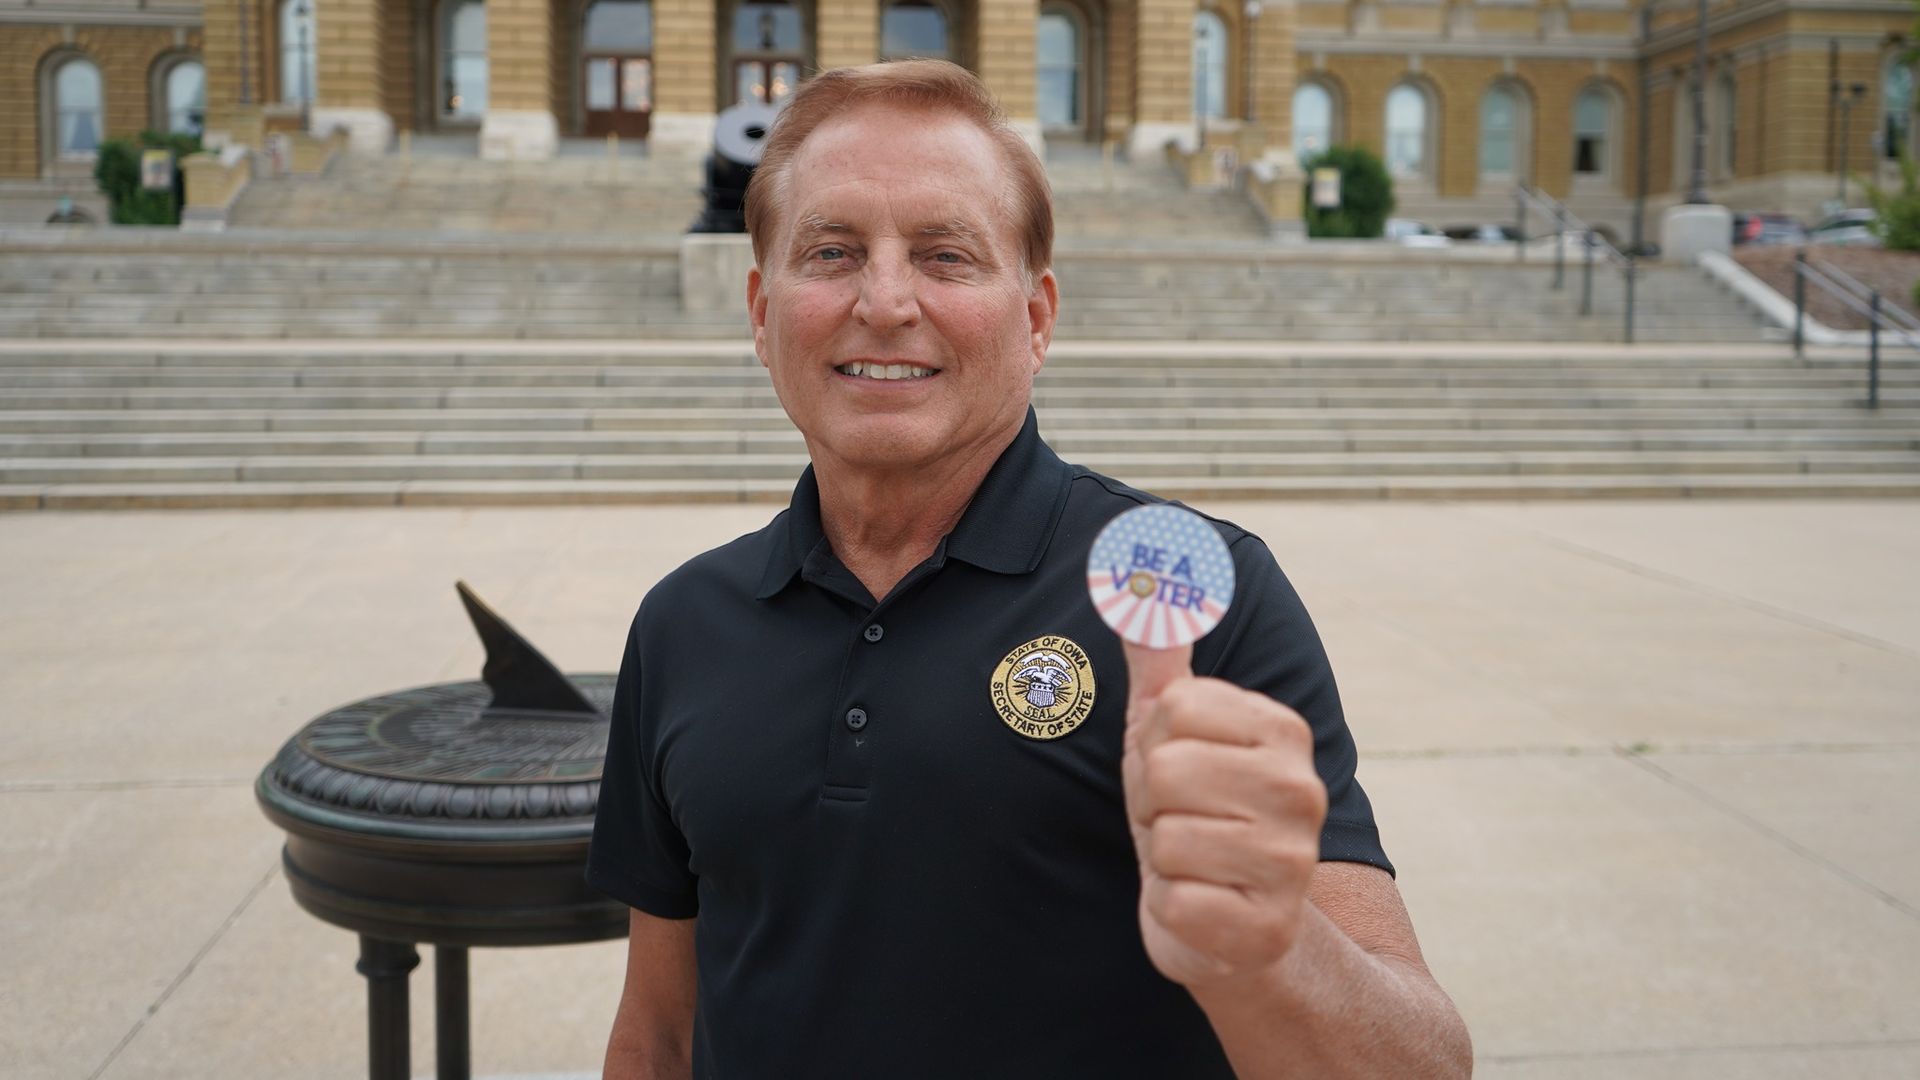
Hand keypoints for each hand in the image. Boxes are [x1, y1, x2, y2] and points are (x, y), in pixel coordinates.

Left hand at [1121, 641, 1328, 989]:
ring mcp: (1292, 863)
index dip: (1153, 743)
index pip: (1172, 708)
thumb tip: (1143, 576)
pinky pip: (1176, 902)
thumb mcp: (1171, 730)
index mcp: (1282, 730)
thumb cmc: (1196, 811)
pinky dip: (1173, 910)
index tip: (1179, 770)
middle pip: (1165, 771)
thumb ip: (1159, 655)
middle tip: (1182, 820)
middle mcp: (1302, 791)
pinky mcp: (1269, 929)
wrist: (1239, 924)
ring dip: (1163, 857)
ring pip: (1166, 838)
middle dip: (1153, 803)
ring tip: (1194, 862)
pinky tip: (1204, 907)